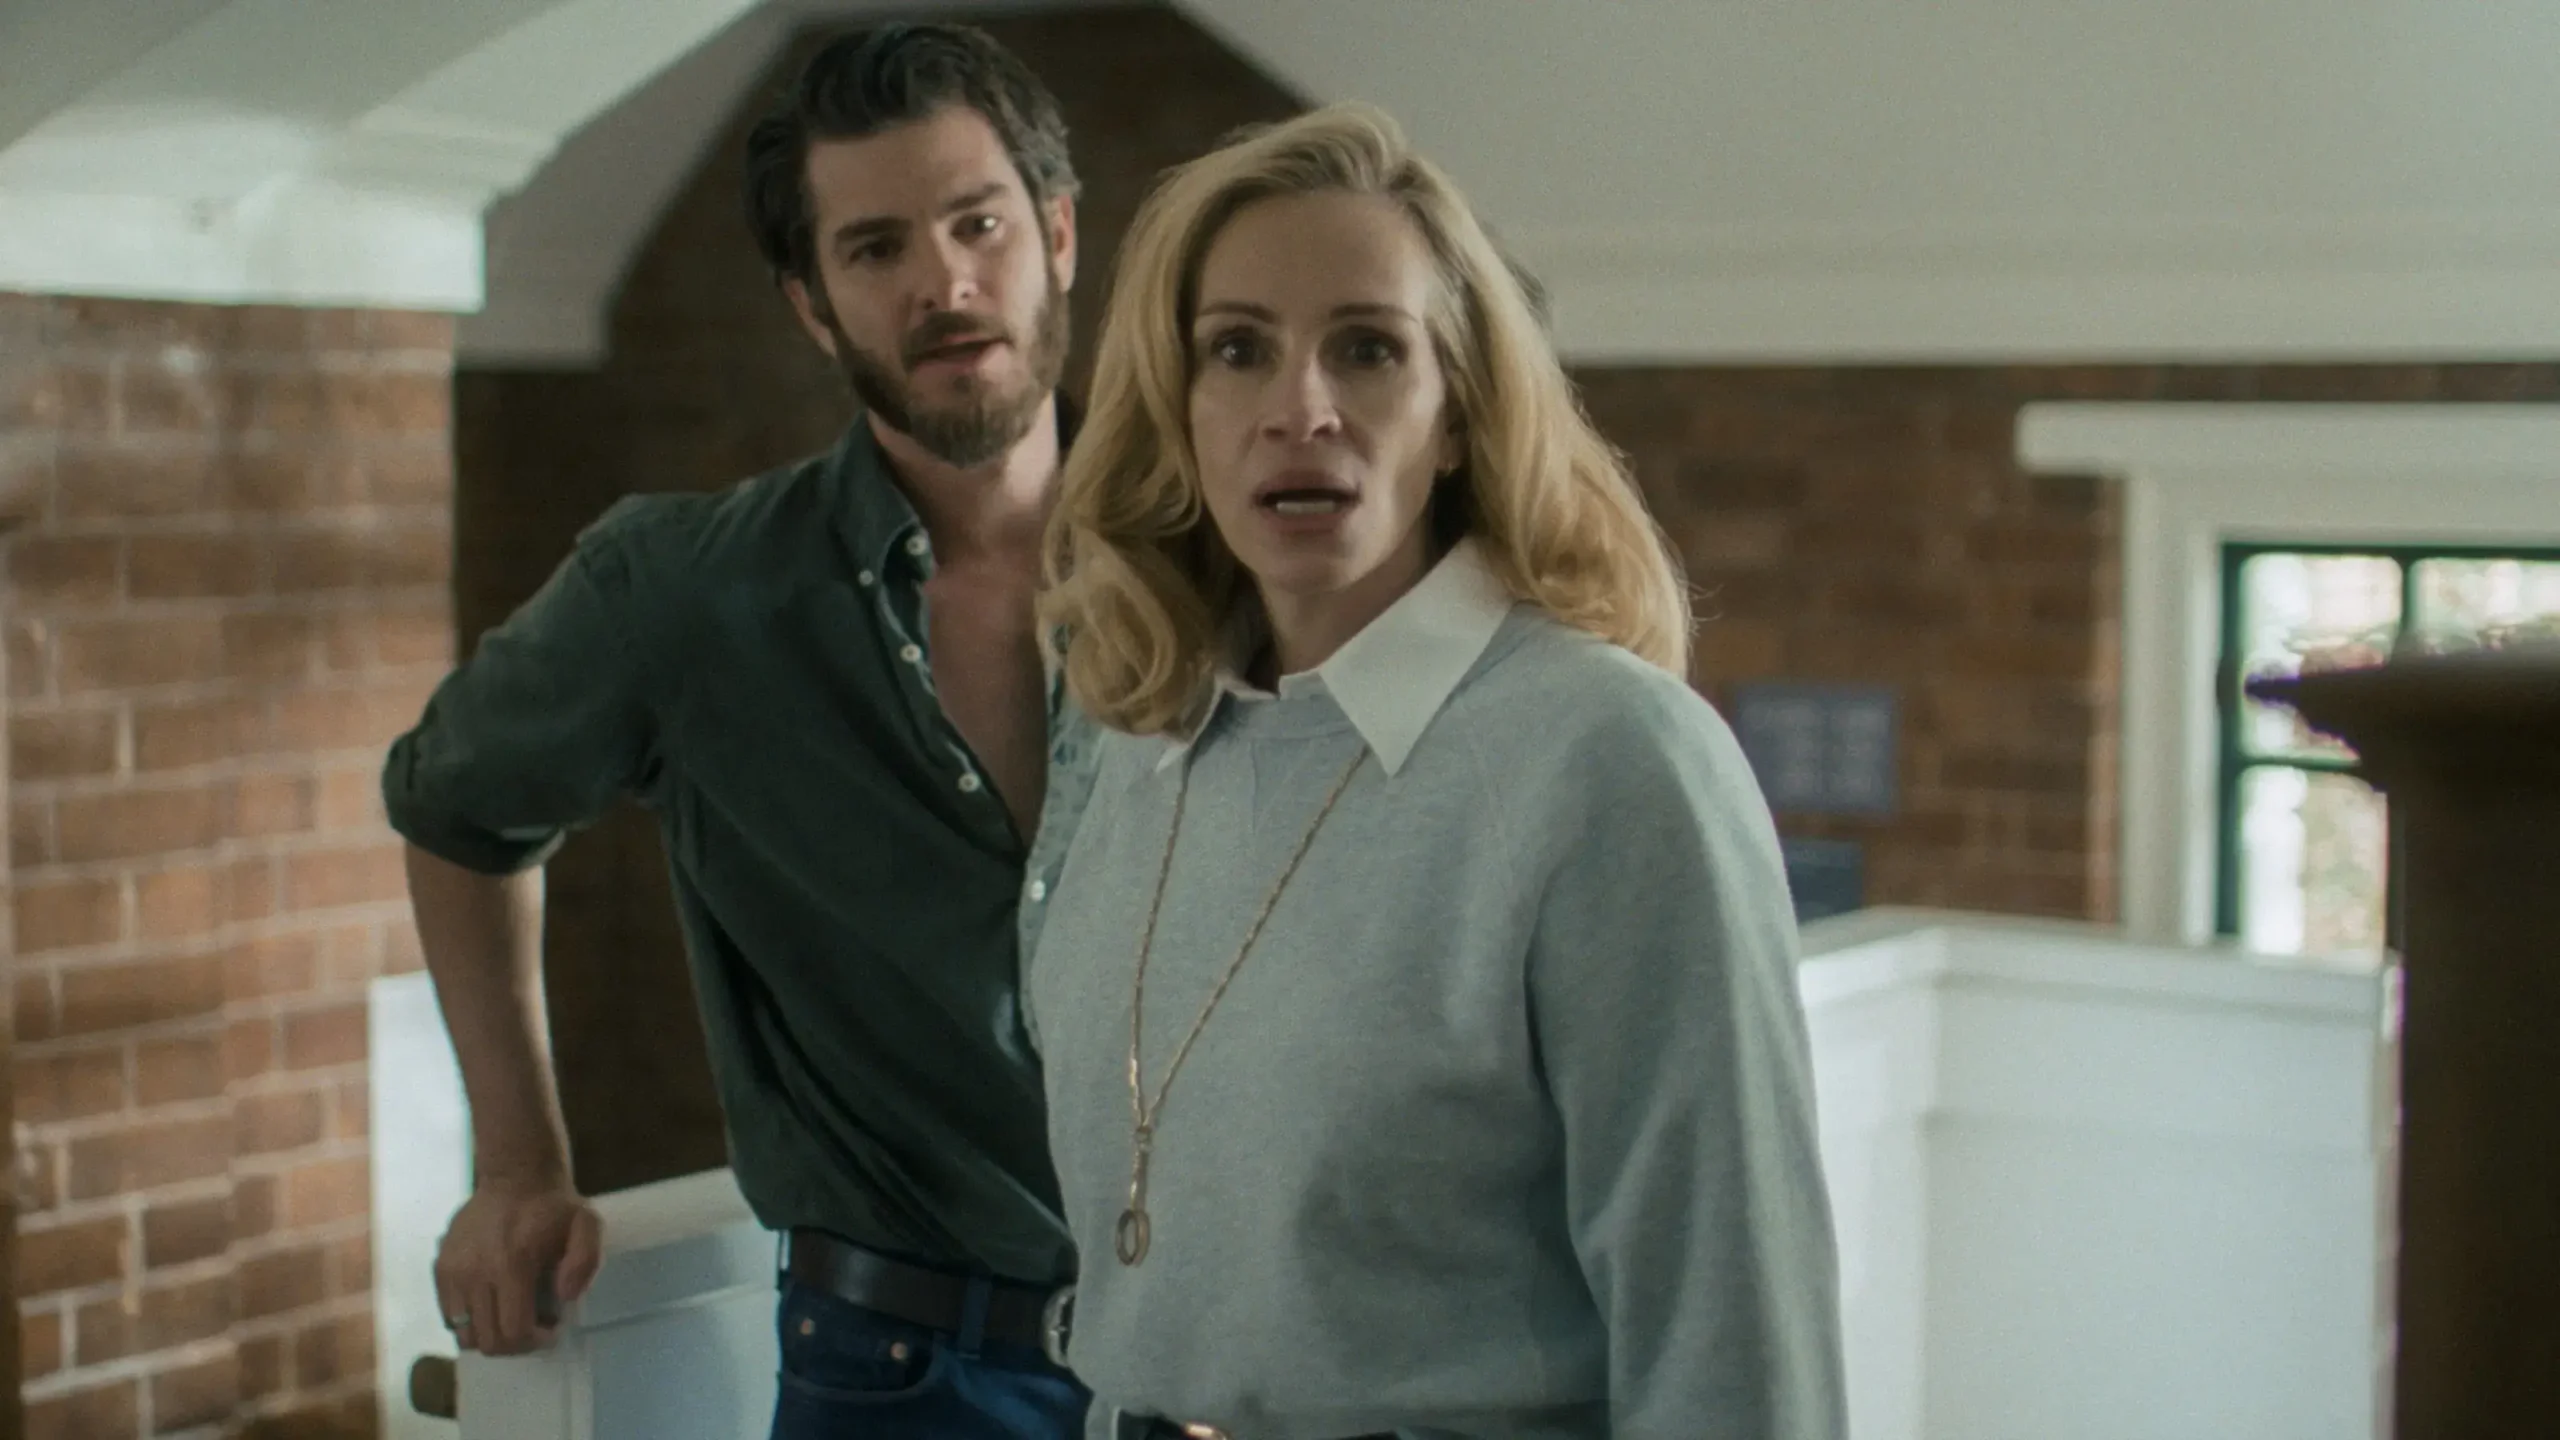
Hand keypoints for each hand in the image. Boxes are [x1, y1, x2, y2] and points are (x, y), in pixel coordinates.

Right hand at [432, 1174, 603, 1354]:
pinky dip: (471, 1320)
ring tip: (513, 1313)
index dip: (536, 1341)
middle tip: (535, 1324)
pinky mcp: (440, 1268)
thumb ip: (586, 1262)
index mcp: (511, 1264)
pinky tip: (493, 1300)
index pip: (514, 1331)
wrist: (514, 1176)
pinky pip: (450, 1316)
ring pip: (464, 1334)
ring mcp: (452, 1271)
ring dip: (491, 1334)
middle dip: (516, 1344)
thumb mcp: (587, 1226)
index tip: (552, 1327)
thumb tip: (564, 1297)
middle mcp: (474, 1272)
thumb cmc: (554, 1208)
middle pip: (488, 1340)